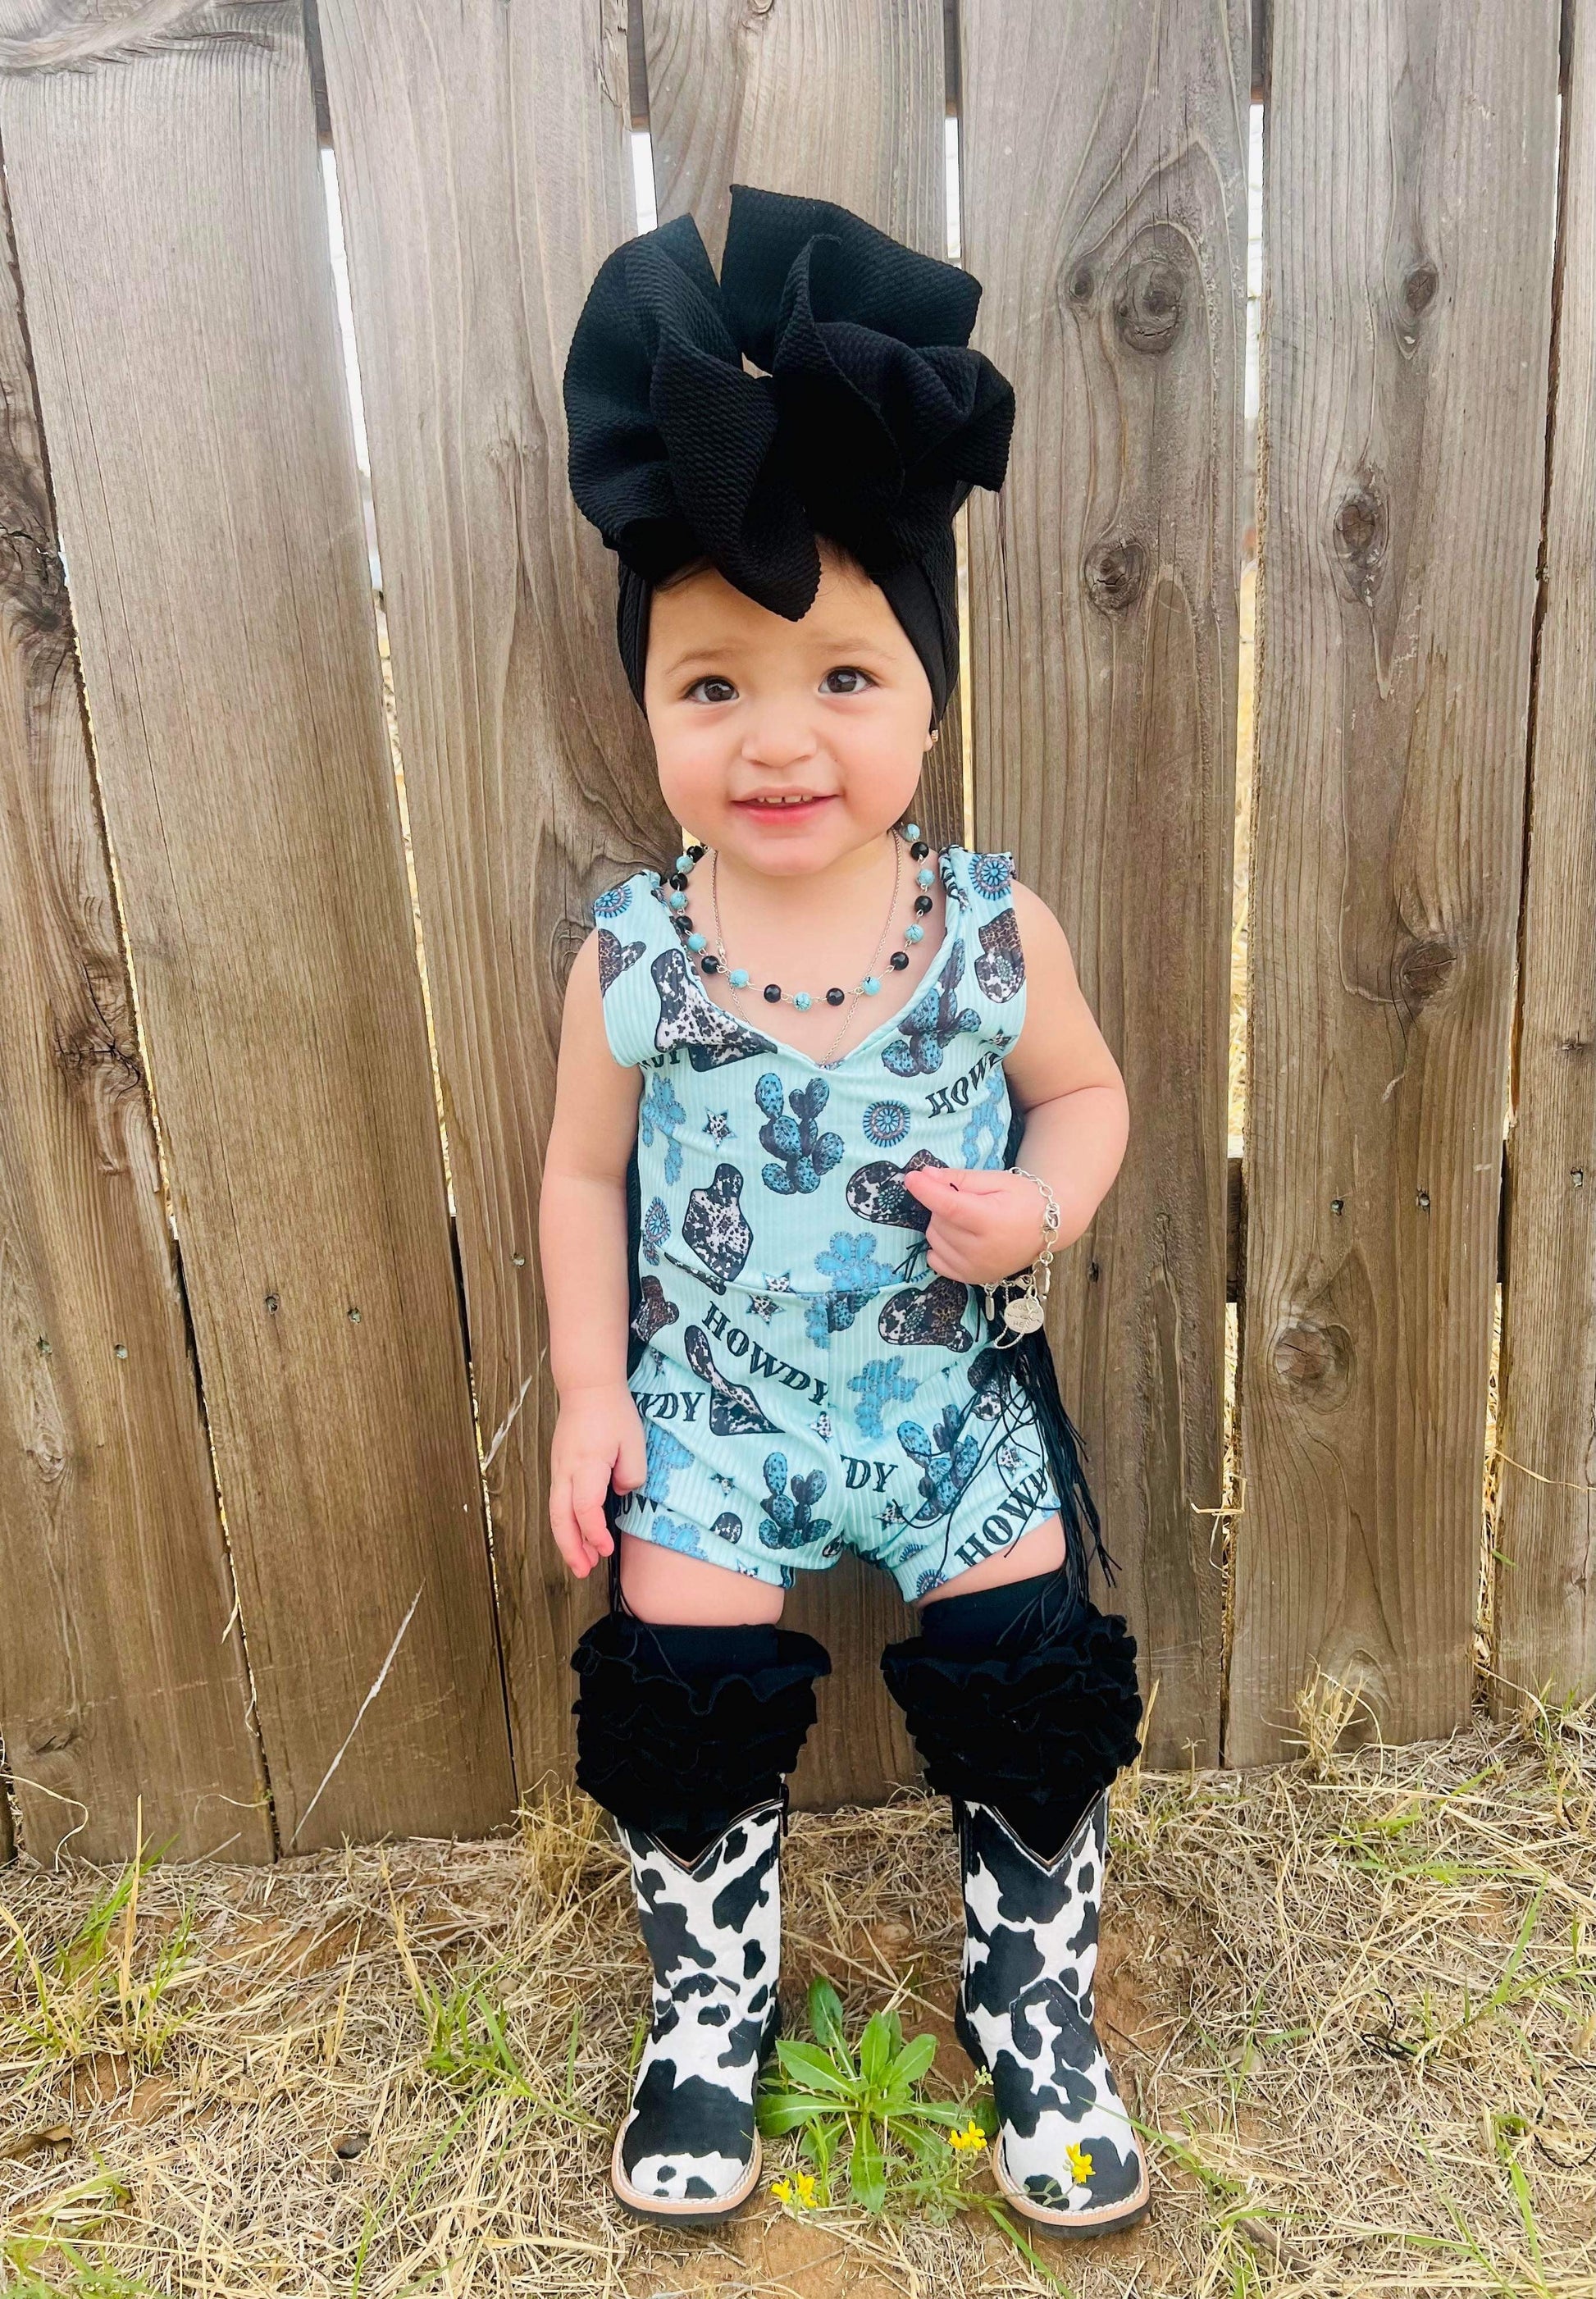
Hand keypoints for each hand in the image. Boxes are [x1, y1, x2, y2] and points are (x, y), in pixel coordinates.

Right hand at [548, 1383, 645, 1577]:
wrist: (587, 1386)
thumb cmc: (613, 1411)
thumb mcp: (634, 1441)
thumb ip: (632, 1474)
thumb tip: (619, 1494)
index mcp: (587, 1465)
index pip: (584, 1509)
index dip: (594, 1534)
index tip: (606, 1549)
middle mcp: (566, 1471)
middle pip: (559, 1518)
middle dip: (570, 1549)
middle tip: (584, 1571)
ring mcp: (558, 1469)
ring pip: (555, 1512)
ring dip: (567, 1540)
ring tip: (581, 1562)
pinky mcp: (559, 1467)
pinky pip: (559, 1502)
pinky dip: (566, 1523)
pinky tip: (579, 1534)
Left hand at [899, 1166, 1052, 1288]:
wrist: (1046, 1230)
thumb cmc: (1023, 1200)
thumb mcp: (996, 1180)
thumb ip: (960, 1179)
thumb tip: (926, 1175)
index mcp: (991, 1221)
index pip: (949, 1206)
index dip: (926, 1191)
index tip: (911, 1178)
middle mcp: (981, 1250)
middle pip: (939, 1221)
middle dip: (943, 1205)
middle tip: (967, 1200)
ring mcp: (975, 1268)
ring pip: (934, 1239)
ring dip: (941, 1224)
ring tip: (967, 1219)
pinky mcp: (971, 1278)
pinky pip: (935, 1260)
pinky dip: (940, 1246)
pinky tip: (958, 1237)